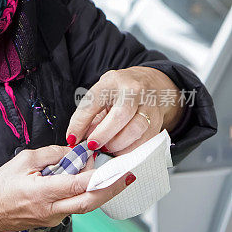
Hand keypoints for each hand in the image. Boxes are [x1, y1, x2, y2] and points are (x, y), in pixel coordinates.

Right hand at [0, 145, 135, 231]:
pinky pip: (73, 206)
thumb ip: (51, 154)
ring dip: (99, 190)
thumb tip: (73, 152)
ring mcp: (53, 218)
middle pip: (90, 202)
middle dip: (112, 189)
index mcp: (42, 193)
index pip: (79, 186)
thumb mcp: (23, 161)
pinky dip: (83, 194)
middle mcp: (51, 209)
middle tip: (129, 176)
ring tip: (108, 173)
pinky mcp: (52, 221)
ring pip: (84, 205)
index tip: (120, 170)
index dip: (102, 178)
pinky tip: (86, 182)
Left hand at [66, 66, 183, 155]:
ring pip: (136, 129)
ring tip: (106, 147)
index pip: (94, 101)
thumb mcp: (100, 95)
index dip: (80, 122)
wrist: (150, 85)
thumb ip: (88, 116)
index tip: (73, 138)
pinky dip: (129, 150)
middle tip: (92, 145)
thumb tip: (76, 139)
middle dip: (103, 135)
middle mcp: (134, 91)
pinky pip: (144, 141)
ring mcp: (149, 105)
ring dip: (117, 144)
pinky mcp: (158, 121)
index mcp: (112, 82)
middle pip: (120, 115)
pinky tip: (120, 149)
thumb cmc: (119, 93)